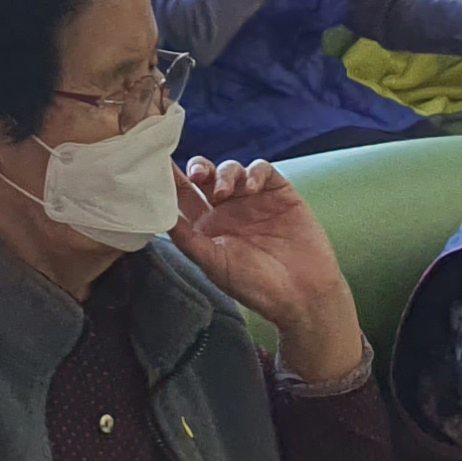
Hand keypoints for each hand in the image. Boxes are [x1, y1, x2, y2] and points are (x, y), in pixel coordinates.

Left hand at [169, 159, 363, 378]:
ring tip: (227, 192)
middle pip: (206, 177)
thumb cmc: (256, 286)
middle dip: (198, 169)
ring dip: (226, 174)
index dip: (172, 181)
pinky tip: (252, 187)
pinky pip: (262, 170)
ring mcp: (254, 200)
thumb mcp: (214, 265)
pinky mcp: (279, 193)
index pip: (184, 198)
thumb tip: (160, 215)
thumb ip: (188, 240)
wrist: (302, 294)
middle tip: (197, 176)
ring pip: (231, 170)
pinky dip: (254, 172)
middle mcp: (228, 211)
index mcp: (207, 228)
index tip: (159, 167)